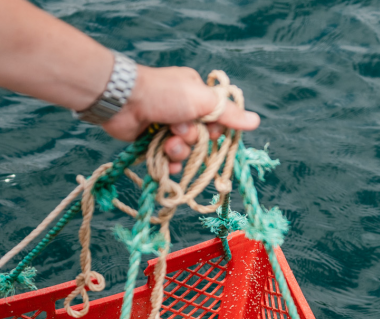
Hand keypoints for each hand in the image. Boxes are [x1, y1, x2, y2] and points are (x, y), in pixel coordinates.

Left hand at [102, 65, 260, 173]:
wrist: (124, 102)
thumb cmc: (164, 94)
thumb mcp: (202, 100)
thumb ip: (228, 114)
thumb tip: (255, 121)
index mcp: (196, 95)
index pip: (217, 120)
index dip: (215, 131)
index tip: (210, 131)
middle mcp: (182, 110)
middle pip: (201, 138)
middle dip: (192, 140)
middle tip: (179, 131)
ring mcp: (166, 127)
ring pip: (184, 151)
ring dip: (179, 151)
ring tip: (167, 143)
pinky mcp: (151, 142)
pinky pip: (168, 160)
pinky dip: (168, 163)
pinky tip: (164, 160)